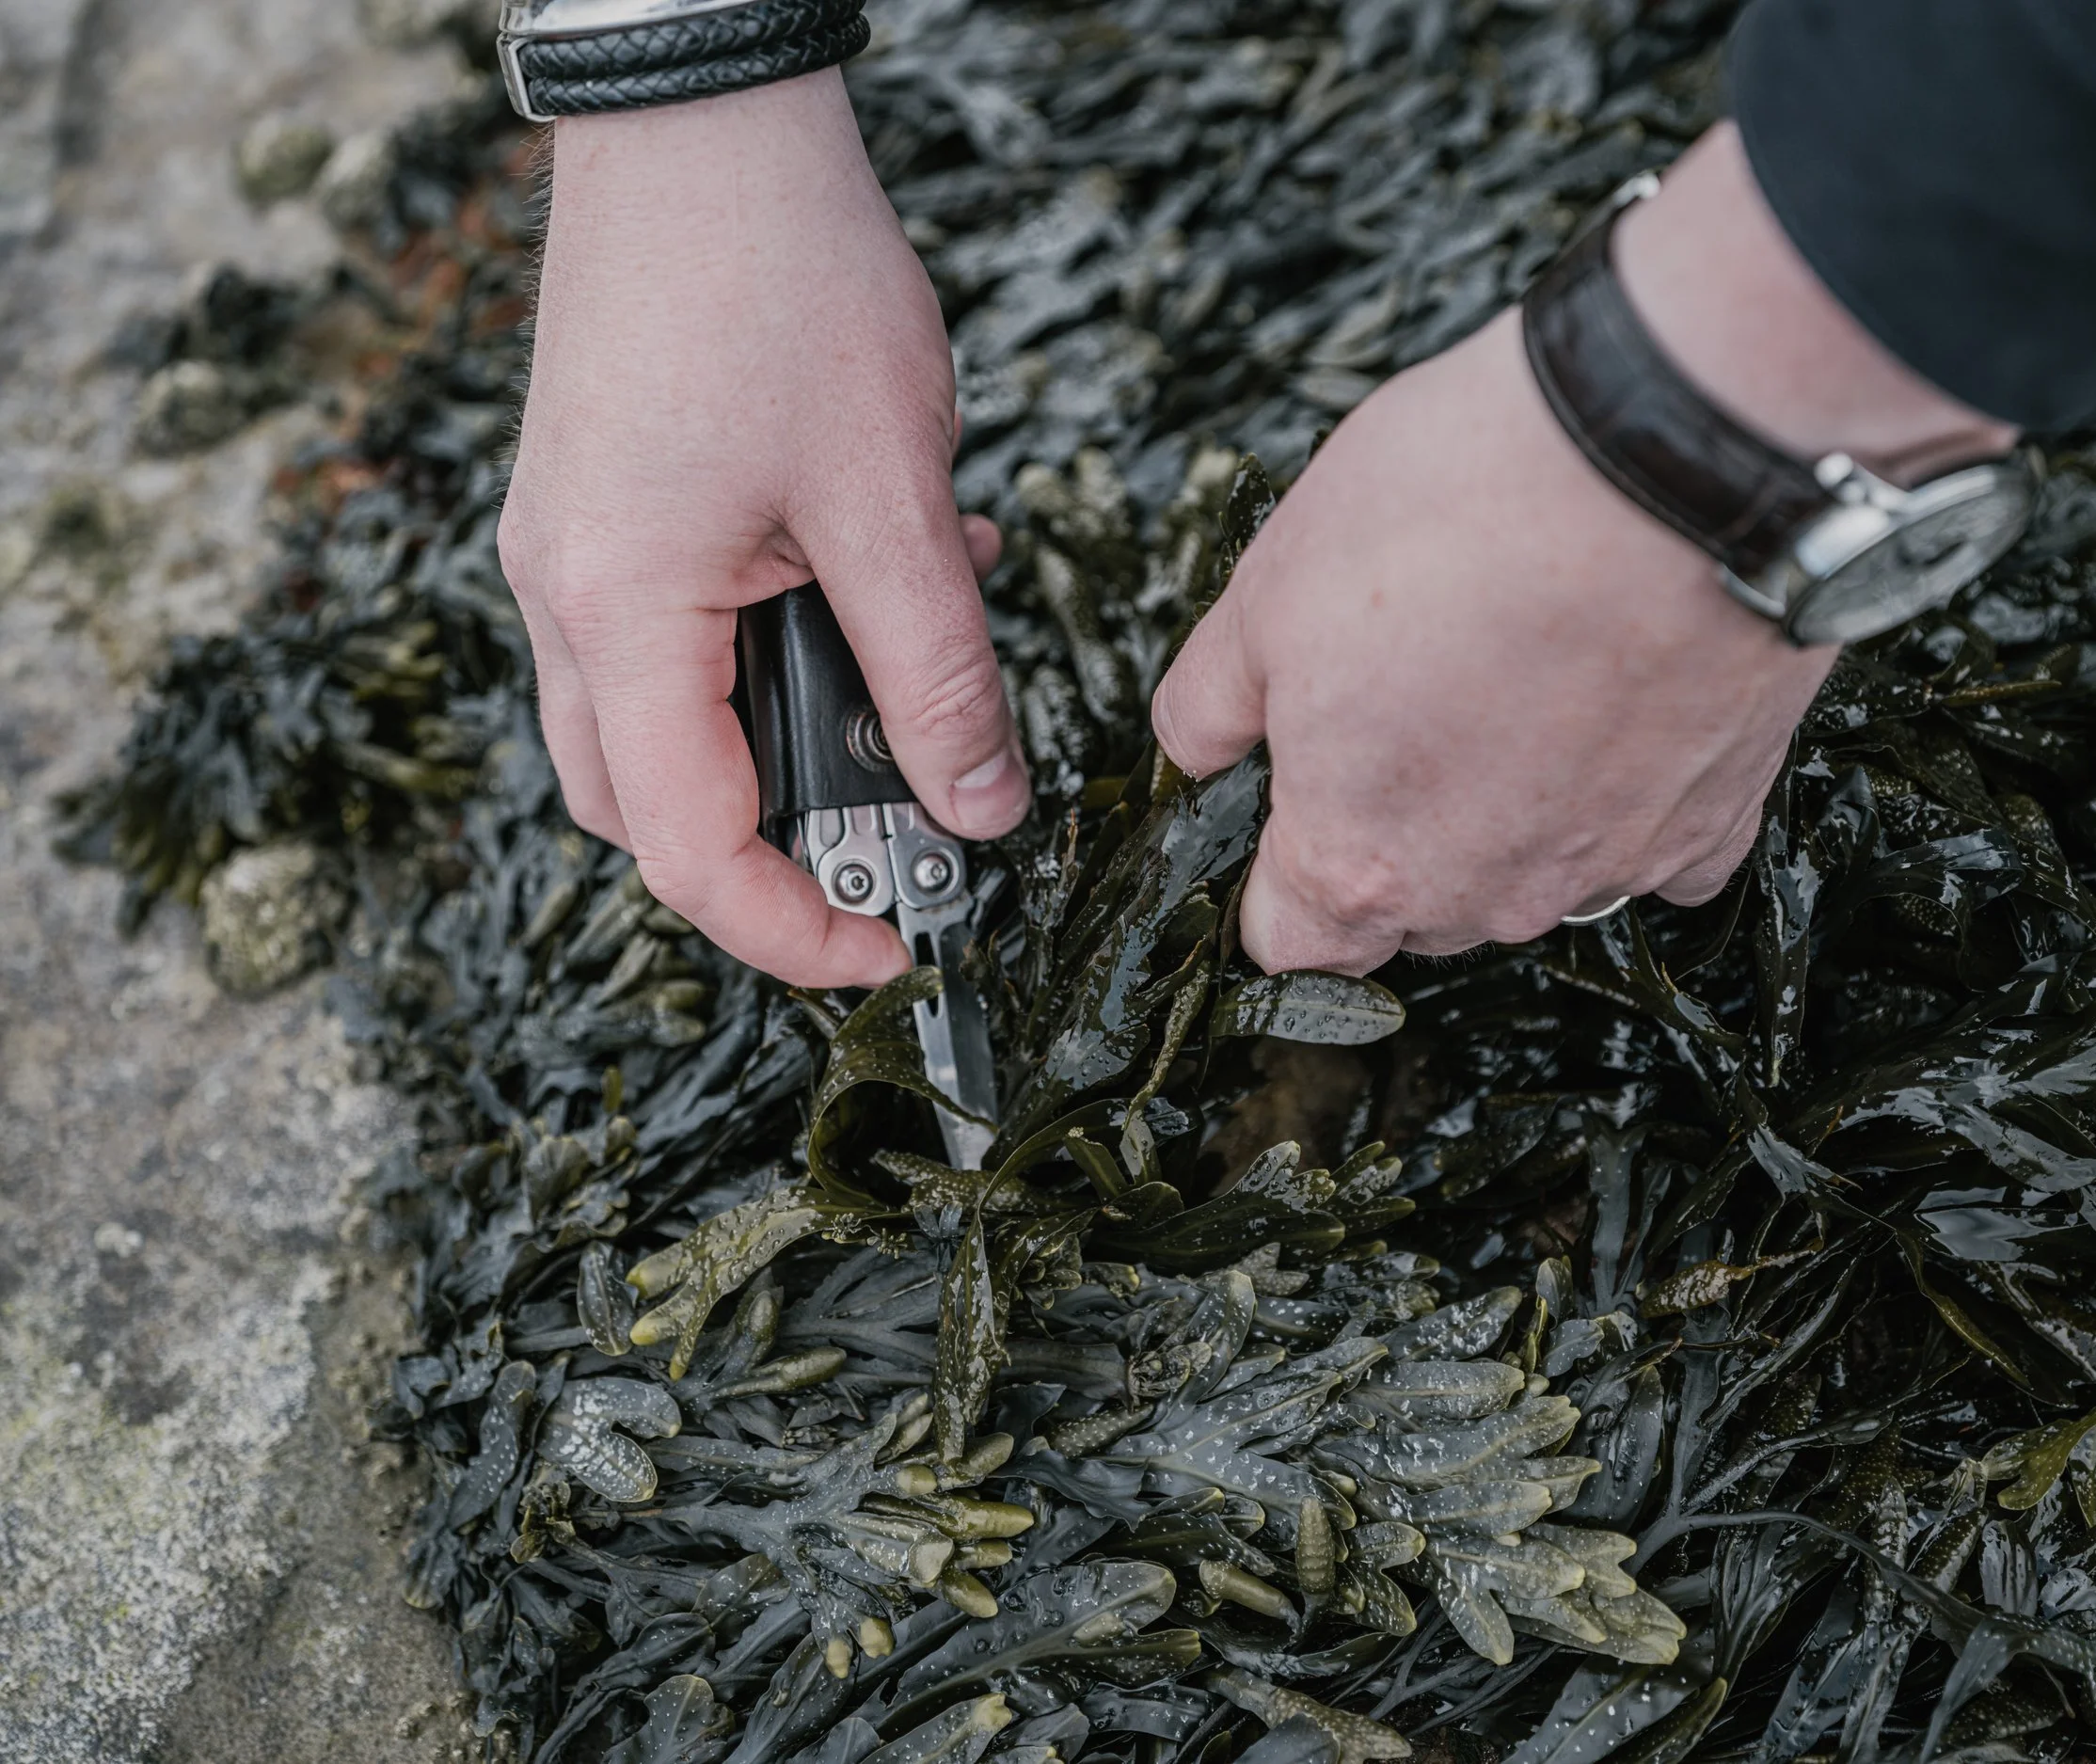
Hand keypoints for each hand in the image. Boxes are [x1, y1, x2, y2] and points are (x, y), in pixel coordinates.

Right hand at [499, 73, 1028, 987]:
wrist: (704, 116)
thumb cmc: (782, 279)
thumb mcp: (893, 500)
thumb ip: (942, 673)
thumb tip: (982, 810)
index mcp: (622, 612)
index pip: (685, 847)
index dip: (790, 929)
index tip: (891, 951)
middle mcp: (567, 597)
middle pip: (650, 805)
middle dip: (775, 854)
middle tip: (900, 852)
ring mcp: (573, 550)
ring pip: (665, 725)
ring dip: (788, 744)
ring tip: (917, 699)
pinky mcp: (607, 507)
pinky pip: (678, 633)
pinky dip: (779, 651)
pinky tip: (889, 588)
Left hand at [1151, 123, 2013, 972]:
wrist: (1664, 453)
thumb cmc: (1454, 513)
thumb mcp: (1266, 588)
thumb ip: (1211, 700)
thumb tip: (1194, 751)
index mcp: (1358, 863)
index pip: (1287, 942)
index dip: (1272, 876)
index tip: (1286, 801)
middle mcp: (1487, 897)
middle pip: (1414, 912)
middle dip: (1391, 835)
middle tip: (1404, 703)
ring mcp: (1611, 867)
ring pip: (1532, 882)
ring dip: (1510, 819)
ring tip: (1511, 682)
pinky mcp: (1717, 817)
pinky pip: (1657, 848)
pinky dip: (1630, 800)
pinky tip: (1616, 708)